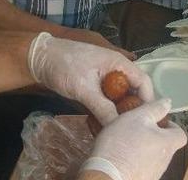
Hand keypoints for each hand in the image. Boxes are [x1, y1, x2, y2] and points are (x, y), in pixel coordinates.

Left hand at [27, 33, 153, 124]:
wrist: (39, 58)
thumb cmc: (64, 66)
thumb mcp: (84, 88)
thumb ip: (103, 107)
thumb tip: (118, 128)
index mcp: (119, 63)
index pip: (143, 81)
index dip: (147, 100)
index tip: (146, 119)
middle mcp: (116, 70)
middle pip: (133, 91)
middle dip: (133, 109)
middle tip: (130, 129)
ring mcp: (105, 77)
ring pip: (120, 97)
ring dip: (119, 111)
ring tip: (117, 130)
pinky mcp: (95, 85)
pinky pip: (108, 99)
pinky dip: (107, 110)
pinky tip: (103, 124)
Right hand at [83, 99, 186, 179]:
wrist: (107, 176)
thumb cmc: (122, 145)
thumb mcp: (137, 117)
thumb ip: (154, 109)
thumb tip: (168, 102)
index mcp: (168, 143)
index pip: (180, 134)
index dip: (171, 126)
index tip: (158, 121)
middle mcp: (165, 161)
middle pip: (166, 146)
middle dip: (155, 137)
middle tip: (138, 130)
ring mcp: (154, 174)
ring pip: (154, 157)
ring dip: (144, 150)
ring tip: (127, 143)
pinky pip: (142, 168)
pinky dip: (135, 161)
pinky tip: (121, 156)